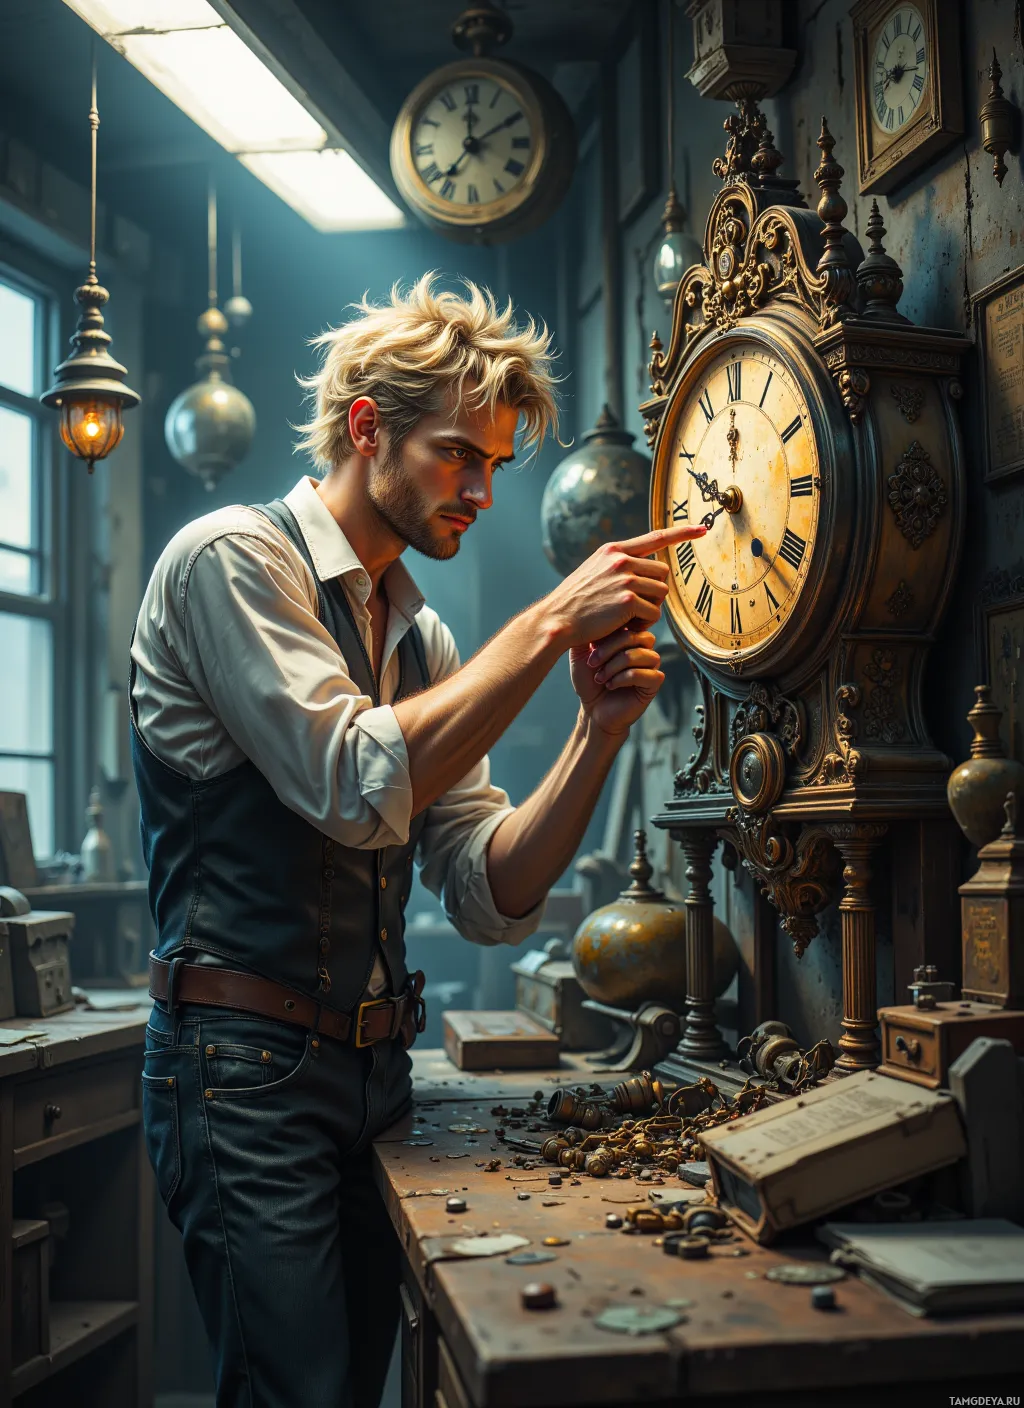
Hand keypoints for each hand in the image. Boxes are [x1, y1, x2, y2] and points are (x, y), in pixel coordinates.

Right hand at [544, 523, 706, 650]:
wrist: (556, 620)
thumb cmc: (574, 603)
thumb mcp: (593, 572)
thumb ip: (617, 567)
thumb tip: (646, 571)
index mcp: (613, 550)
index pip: (655, 537)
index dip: (682, 533)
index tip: (702, 529)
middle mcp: (621, 559)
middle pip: (664, 572)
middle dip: (657, 591)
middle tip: (640, 607)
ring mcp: (625, 578)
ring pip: (661, 593)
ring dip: (651, 609)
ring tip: (629, 619)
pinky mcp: (628, 600)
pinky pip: (654, 613)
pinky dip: (645, 624)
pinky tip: (626, 627)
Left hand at [570, 623, 663, 737]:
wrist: (592, 710)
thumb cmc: (588, 681)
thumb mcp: (580, 654)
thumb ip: (585, 634)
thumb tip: (586, 614)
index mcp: (628, 636)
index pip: (627, 622)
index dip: (607, 633)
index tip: (589, 647)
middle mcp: (643, 647)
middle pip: (635, 636)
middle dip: (609, 649)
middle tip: (592, 663)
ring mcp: (651, 664)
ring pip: (641, 654)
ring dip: (615, 666)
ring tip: (600, 678)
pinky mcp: (654, 682)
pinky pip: (645, 673)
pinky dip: (623, 679)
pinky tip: (611, 685)